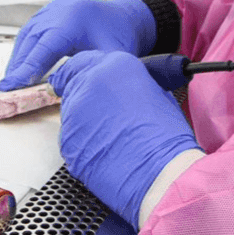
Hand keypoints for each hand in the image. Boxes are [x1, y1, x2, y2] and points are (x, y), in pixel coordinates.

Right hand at [0, 0, 155, 90]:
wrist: (124, 17)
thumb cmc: (118, 39)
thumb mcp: (108, 59)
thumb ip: (85, 73)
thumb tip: (60, 92)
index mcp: (73, 22)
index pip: (44, 49)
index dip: (26, 69)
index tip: (10, 86)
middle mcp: (58, 12)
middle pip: (31, 41)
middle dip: (17, 66)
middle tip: (5, 89)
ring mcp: (52, 8)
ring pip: (27, 34)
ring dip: (18, 57)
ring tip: (11, 80)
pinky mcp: (50, 10)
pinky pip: (31, 29)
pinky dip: (25, 47)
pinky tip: (21, 63)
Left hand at [49, 51, 199, 229]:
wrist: (161, 173)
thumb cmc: (166, 138)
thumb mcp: (154, 93)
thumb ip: (127, 82)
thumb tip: (118, 88)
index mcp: (114, 65)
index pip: (82, 61)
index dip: (81, 73)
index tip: (81, 81)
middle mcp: (90, 82)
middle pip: (72, 84)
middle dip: (83, 98)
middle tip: (101, 117)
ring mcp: (74, 112)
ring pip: (69, 112)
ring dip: (83, 122)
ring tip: (110, 139)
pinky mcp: (67, 140)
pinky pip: (70, 138)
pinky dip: (81, 144)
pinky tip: (104, 153)